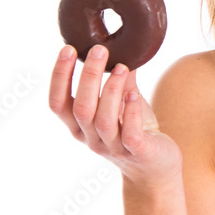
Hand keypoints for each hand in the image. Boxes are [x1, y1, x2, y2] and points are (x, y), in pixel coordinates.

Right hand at [48, 44, 183, 187]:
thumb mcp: (125, 103)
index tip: (68, 49)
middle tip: (99, 49)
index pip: (58, 103)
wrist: (156, 169)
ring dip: (110, 91)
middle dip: (87, 77)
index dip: (59, 77)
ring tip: (122, 67)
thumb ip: (120, 79)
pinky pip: (129, 134)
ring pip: (102, 120)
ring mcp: (113, 148)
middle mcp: (91, 138)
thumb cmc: (136, 131)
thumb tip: (123, 46)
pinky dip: (131, 113)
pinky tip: (134, 95)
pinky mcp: (137, 152)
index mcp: (80, 126)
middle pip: (81, 108)